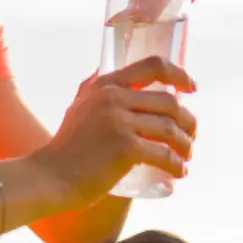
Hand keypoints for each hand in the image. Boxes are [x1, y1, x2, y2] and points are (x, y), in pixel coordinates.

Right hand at [31, 56, 198, 209]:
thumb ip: (92, 89)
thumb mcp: (78, 106)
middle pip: (170, 103)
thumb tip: (106, 73)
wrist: (50, 177)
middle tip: (189, 137)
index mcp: (105, 85)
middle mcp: (113, 97)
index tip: (192, 88)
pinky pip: (164, 154)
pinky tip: (179, 172)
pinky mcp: (125, 148)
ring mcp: (119, 122)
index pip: (153, 66)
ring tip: (185, 157)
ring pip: (171, 129)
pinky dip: (177, 165)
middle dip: (188, 122)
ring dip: (186, 145)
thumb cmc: (67, 147)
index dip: (179, 74)